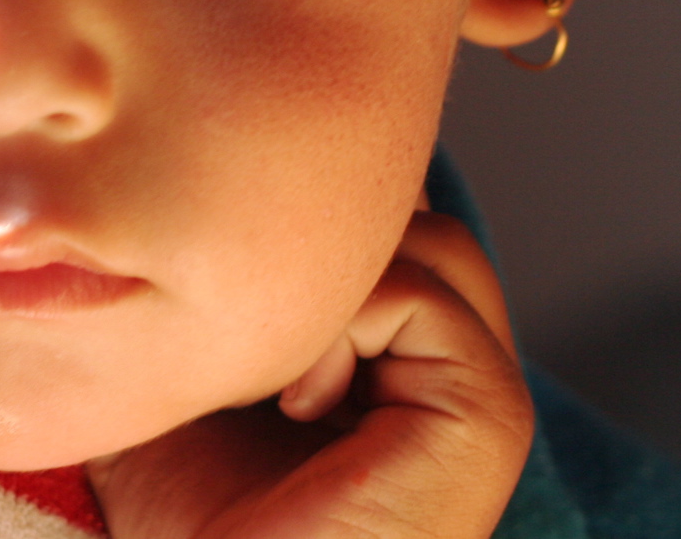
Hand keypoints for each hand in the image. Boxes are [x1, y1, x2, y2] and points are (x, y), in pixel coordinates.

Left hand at [87, 211, 534, 538]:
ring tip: (273, 373)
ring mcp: (484, 396)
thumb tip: (219, 177)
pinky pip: (420, 294)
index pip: (392, 231)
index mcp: (403, 367)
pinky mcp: (489, 415)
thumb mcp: (202, 374)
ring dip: (330, 280)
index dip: (312, 228)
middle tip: (247, 314)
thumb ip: (232, 287)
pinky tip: (298, 402)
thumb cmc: (191, 531)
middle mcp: (456, 377)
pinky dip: (343, 322)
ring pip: (425, 242)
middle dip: (327, 243)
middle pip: (419, 223)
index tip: (231, 262)